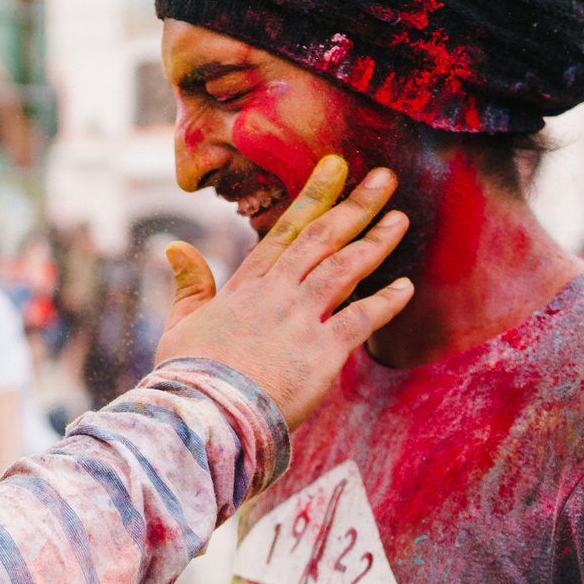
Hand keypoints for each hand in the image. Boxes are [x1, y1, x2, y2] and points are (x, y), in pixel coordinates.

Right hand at [151, 158, 410, 428]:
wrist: (204, 416)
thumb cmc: (189, 377)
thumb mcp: (182, 324)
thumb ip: (189, 284)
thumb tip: (176, 247)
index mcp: (245, 286)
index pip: (285, 231)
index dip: (313, 196)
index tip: (335, 168)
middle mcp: (276, 294)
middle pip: (321, 238)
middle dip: (355, 204)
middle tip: (383, 177)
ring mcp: (300, 319)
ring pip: (344, 269)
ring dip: (375, 242)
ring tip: (400, 219)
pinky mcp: (321, 353)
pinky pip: (361, 319)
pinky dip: (386, 303)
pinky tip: (407, 287)